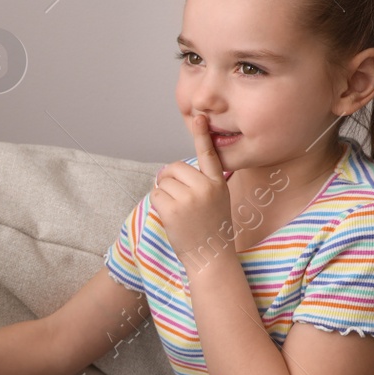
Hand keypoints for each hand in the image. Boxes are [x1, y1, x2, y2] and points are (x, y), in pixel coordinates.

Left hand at [152, 113, 231, 267]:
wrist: (211, 257)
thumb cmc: (212, 229)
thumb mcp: (217, 200)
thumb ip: (201, 183)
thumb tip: (169, 171)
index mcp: (218, 183)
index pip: (209, 154)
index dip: (202, 134)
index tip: (199, 116)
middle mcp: (205, 188)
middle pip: (175, 168)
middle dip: (169, 179)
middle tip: (178, 198)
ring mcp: (189, 198)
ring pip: (163, 181)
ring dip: (164, 194)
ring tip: (178, 211)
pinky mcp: (173, 209)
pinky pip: (155, 194)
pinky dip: (158, 204)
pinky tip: (171, 217)